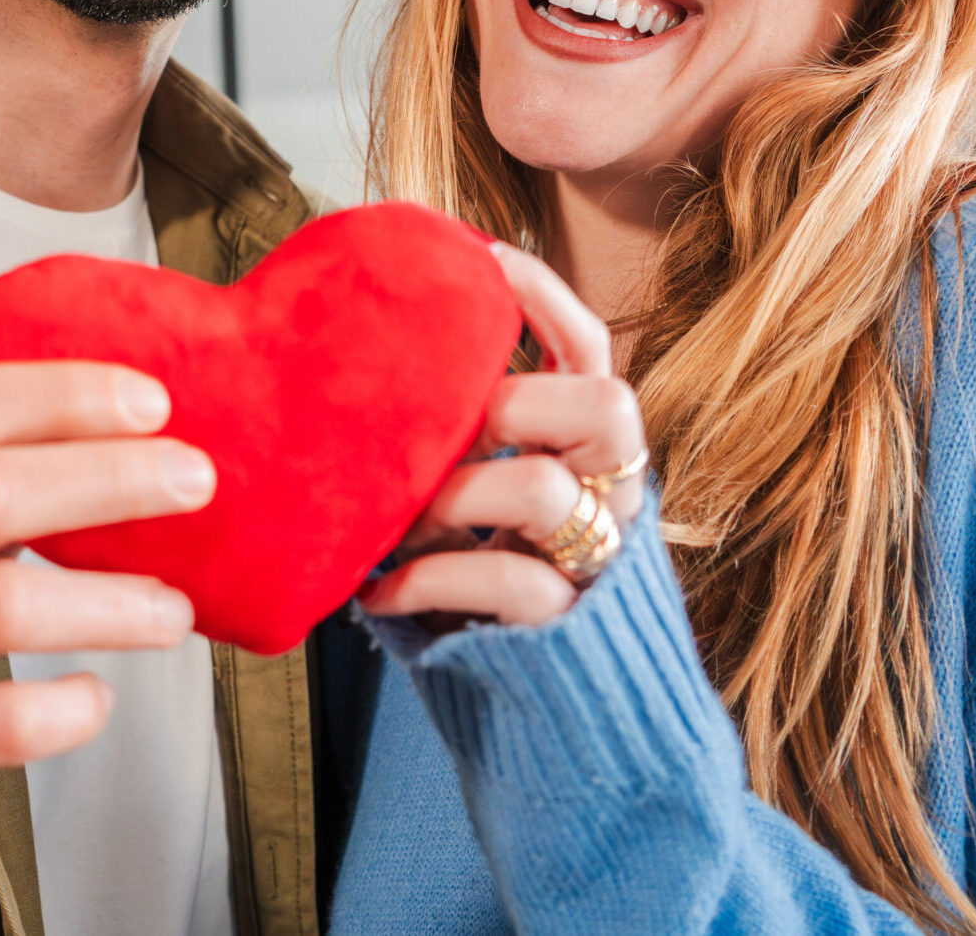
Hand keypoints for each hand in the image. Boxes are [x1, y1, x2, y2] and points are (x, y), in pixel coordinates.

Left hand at [357, 244, 646, 629]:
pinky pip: (505, 579)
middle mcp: (613, 494)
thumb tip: (361, 356)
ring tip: (397, 521)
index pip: (593, 351)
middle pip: (606, 406)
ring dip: (451, 495)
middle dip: (516, 402)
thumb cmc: (489, 584)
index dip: (547, 299)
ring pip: (543, 489)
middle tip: (454, 428)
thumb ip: (458, 436)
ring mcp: (597, 559)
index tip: (485, 257)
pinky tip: (379, 592)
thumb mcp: (479, 495)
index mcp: (591, 449)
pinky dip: (425, 580)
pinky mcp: (567, 624)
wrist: (552, 717)